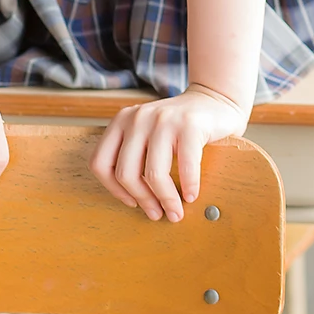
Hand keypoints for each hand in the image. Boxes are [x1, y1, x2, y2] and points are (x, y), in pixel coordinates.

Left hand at [90, 84, 248, 222]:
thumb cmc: (177, 127)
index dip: (114, 190)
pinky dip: (188, 186)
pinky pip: (185, 165)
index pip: (100, 163)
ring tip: (175, 212)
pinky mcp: (189, 124)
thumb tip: (134, 201)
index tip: (132, 202)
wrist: (213, 100)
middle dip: (143, 200)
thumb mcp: (146, 133)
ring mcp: (163, 119)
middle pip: (125, 173)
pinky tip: (191, 195)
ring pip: (153, 174)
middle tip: (157, 214)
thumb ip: (134, 156)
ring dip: (166, 200)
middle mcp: (138, 118)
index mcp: (121, 121)